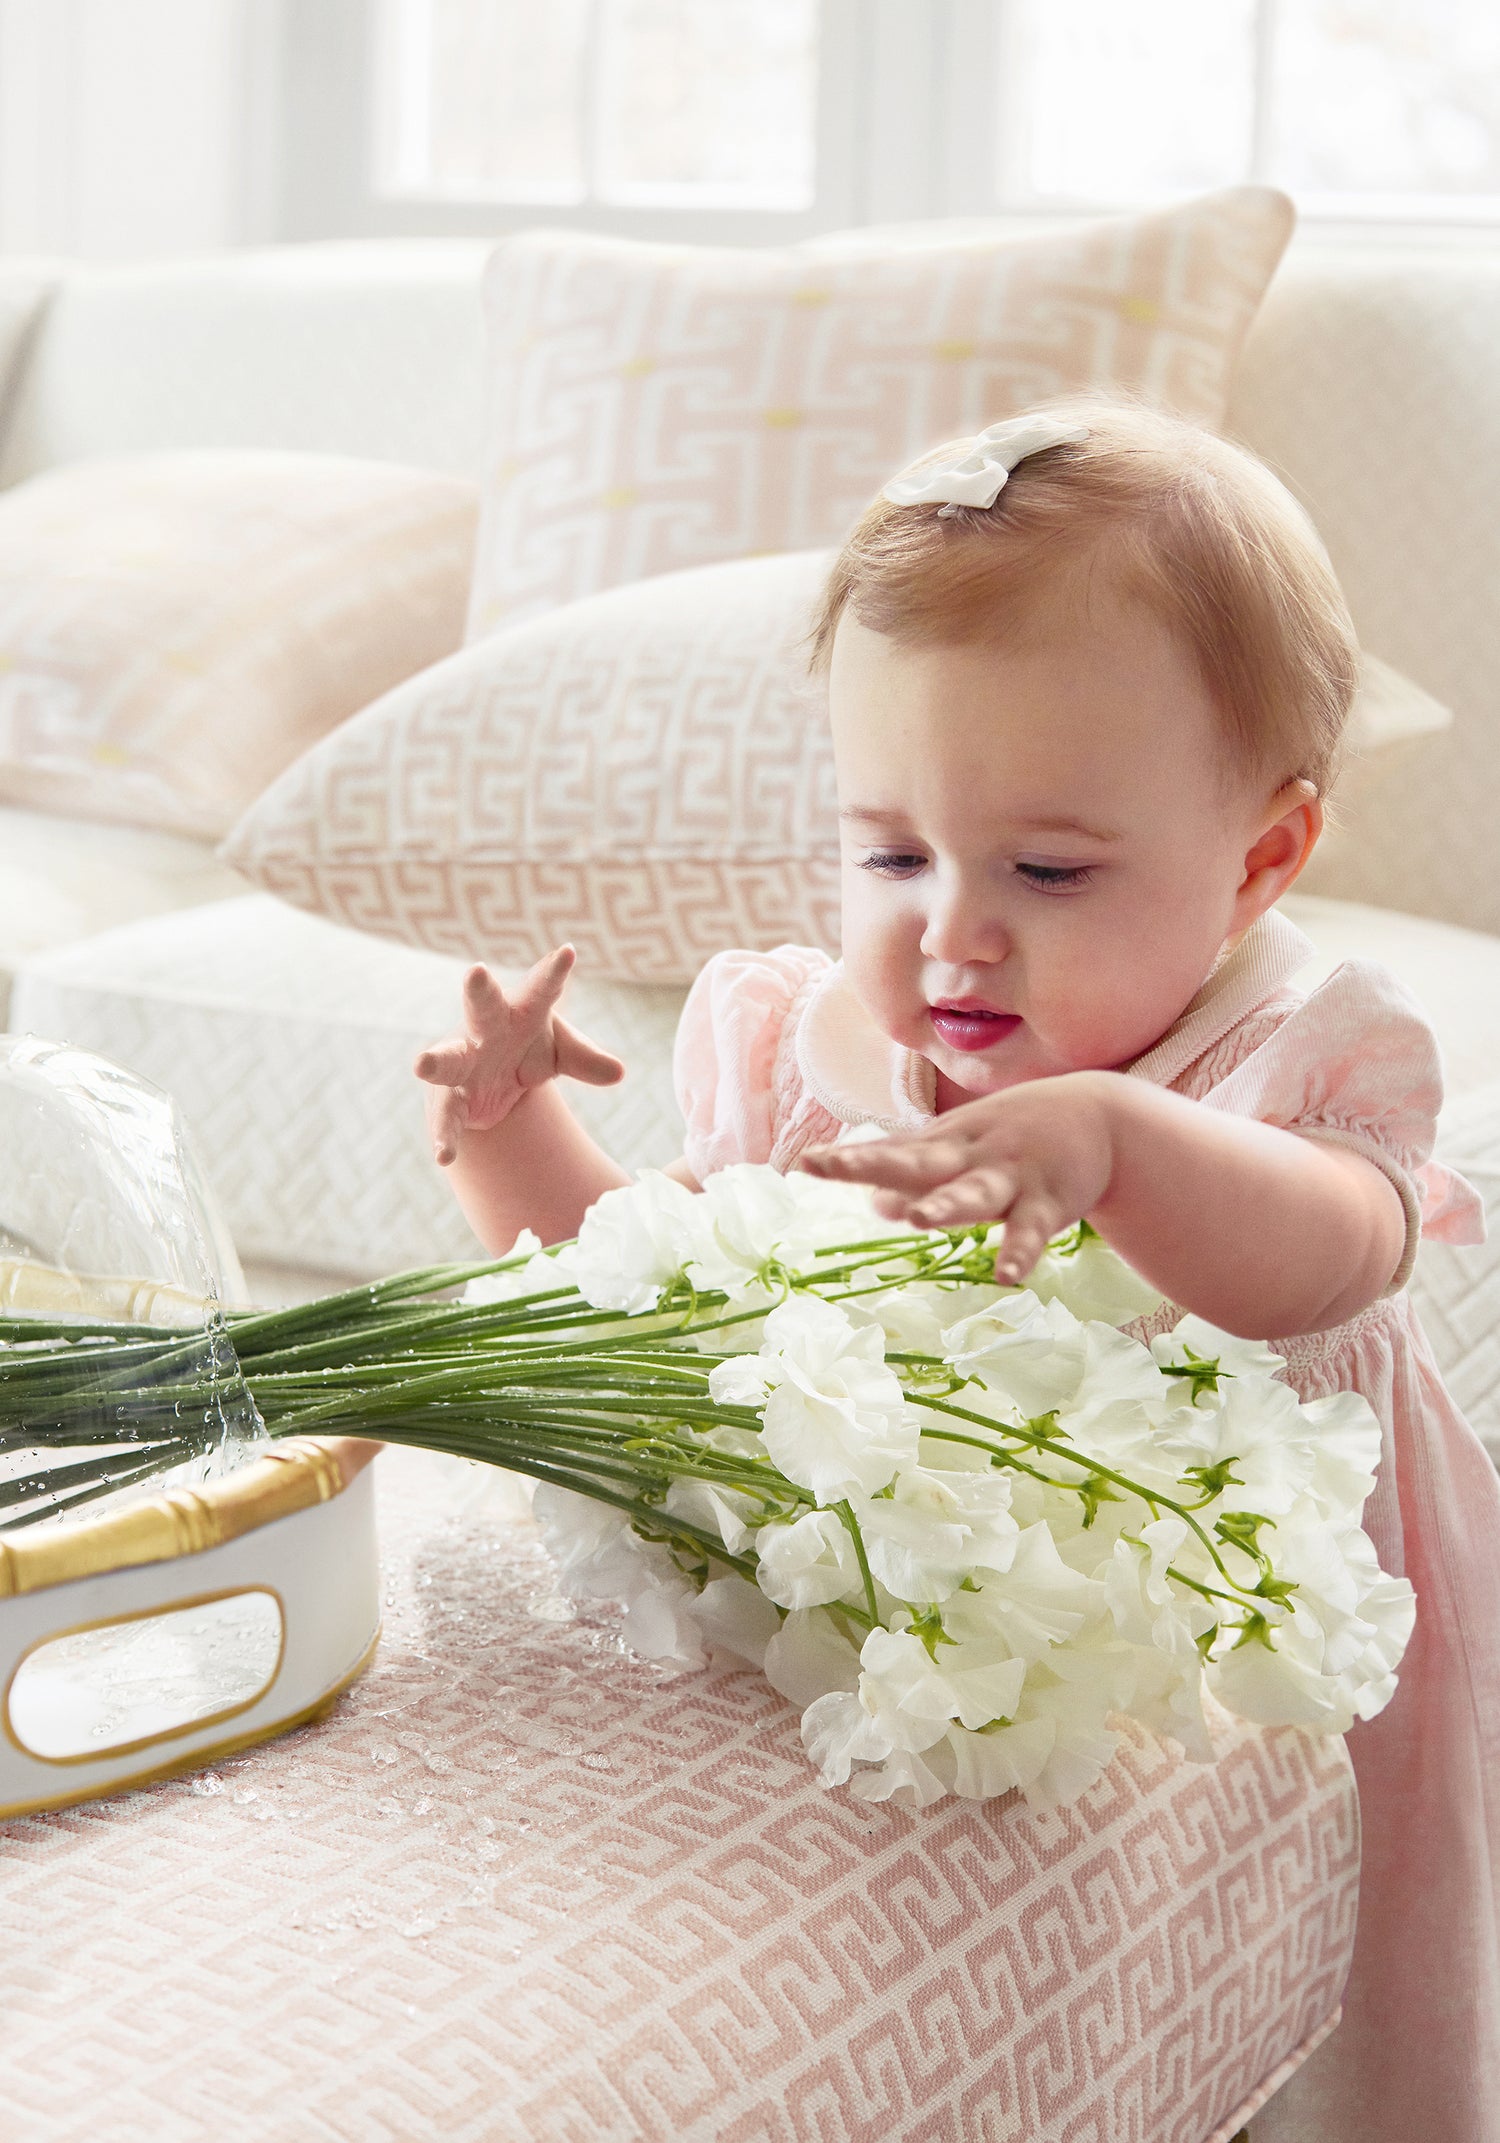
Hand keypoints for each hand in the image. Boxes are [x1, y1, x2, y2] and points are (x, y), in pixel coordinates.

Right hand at [413, 946, 623, 1166]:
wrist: (487, 1082)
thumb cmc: (526, 1049)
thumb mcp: (558, 1053)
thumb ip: (585, 1059)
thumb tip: (619, 1072)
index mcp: (520, 1011)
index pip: (541, 988)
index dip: (553, 971)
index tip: (568, 952)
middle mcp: (486, 1029)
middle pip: (483, 1006)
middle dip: (479, 990)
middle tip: (476, 971)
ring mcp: (462, 1061)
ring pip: (447, 1058)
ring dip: (435, 1060)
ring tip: (421, 1064)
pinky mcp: (449, 1096)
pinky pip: (446, 1116)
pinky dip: (445, 1136)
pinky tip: (443, 1156)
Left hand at [800, 1072, 1117, 1282]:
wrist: (1100, 1113)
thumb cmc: (1016, 1135)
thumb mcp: (965, 1149)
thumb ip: (919, 1176)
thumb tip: (873, 1204)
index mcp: (946, 1145)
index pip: (888, 1152)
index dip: (848, 1160)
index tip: (805, 1164)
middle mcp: (971, 1156)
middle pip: (915, 1161)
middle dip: (870, 1163)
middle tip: (825, 1166)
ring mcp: (1010, 1177)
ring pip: (973, 1193)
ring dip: (946, 1204)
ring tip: (917, 1218)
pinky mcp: (1048, 1202)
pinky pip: (1030, 1231)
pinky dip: (1020, 1251)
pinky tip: (1006, 1275)